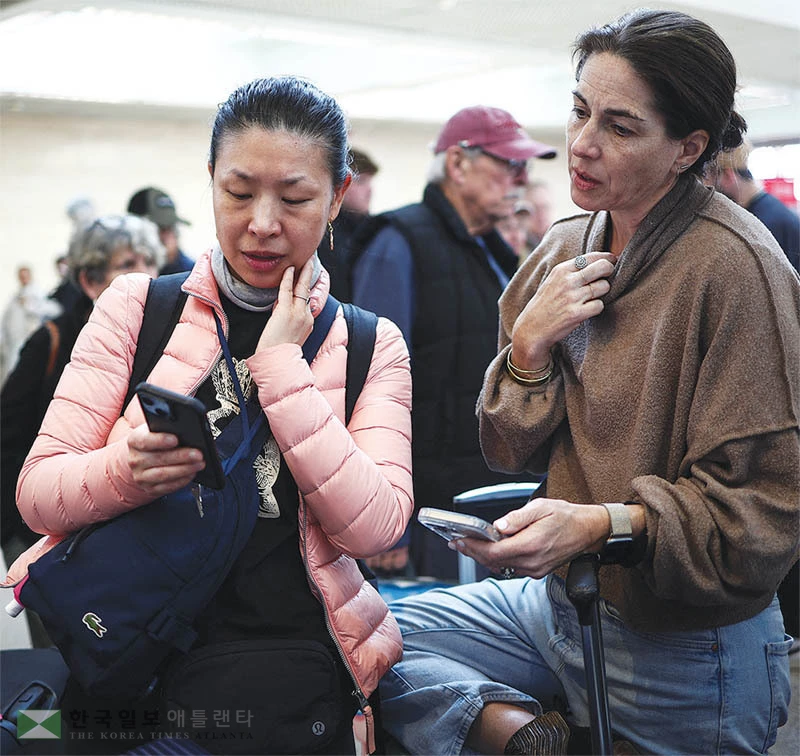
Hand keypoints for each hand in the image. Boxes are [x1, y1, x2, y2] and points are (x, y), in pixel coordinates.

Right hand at [127, 423, 206, 497]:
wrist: (144, 458)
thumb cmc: (155, 440)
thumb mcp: (158, 430)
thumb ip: (168, 429)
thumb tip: (187, 432)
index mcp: (135, 441)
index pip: (145, 440)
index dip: (160, 440)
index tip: (175, 439)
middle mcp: (135, 459)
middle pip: (159, 458)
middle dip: (181, 456)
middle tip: (198, 454)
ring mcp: (141, 476)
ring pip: (163, 474)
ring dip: (184, 469)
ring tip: (199, 464)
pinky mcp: (150, 488)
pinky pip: (167, 487)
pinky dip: (182, 480)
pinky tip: (192, 473)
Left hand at [256, 260, 314, 351]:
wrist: (276, 361)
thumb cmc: (279, 353)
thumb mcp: (291, 338)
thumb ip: (291, 325)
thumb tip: (282, 314)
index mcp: (308, 323)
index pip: (308, 301)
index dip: (307, 289)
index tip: (307, 279)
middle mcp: (306, 317)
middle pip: (309, 291)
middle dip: (310, 275)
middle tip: (311, 262)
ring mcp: (297, 313)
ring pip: (302, 288)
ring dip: (303, 272)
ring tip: (305, 260)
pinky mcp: (285, 311)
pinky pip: (287, 290)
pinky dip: (288, 278)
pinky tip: (289, 269)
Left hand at [449, 498, 608, 578]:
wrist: (589, 530)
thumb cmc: (566, 516)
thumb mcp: (541, 507)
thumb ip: (518, 517)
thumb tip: (498, 525)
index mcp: (531, 545)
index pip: (494, 551)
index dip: (473, 547)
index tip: (459, 540)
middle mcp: (532, 562)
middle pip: (493, 562)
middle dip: (473, 552)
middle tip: (457, 543)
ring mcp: (535, 569)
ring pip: (500, 567)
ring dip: (483, 557)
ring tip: (468, 544)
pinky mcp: (537, 571)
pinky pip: (511, 568)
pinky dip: (497, 560)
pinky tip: (489, 549)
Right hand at [510, 252, 616, 368]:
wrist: (531, 328)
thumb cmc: (545, 304)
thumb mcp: (553, 281)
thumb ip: (572, 271)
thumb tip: (600, 261)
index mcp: (561, 270)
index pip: (592, 257)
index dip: (606, 258)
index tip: (611, 261)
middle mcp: (567, 281)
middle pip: (603, 267)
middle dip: (609, 271)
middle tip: (607, 277)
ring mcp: (572, 297)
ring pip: (604, 287)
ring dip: (602, 292)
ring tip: (591, 297)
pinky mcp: (577, 313)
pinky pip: (599, 305)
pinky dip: (596, 308)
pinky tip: (587, 310)